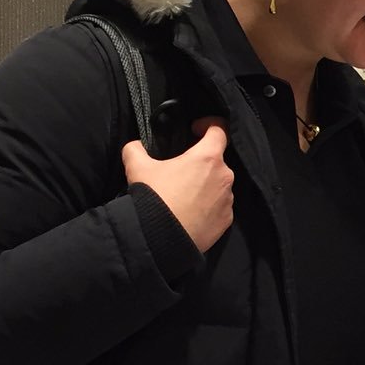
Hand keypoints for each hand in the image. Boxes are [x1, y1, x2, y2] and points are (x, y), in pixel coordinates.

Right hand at [123, 119, 232, 251]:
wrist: (161, 239)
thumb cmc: (154, 198)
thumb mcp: (136, 167)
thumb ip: (135, 148)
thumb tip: (136, 146)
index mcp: (208, 157)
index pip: (219, 129)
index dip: (208, 124)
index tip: (194, 130)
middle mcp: (225, 176)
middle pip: (217, 160)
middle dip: (201, 161)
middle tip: (180, 170)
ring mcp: (228, 199)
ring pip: (219, 184)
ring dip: (205, 184)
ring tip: (184, 195)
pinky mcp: (227, 220)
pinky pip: (219, 206)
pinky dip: (208, 205)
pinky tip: (190, 212)